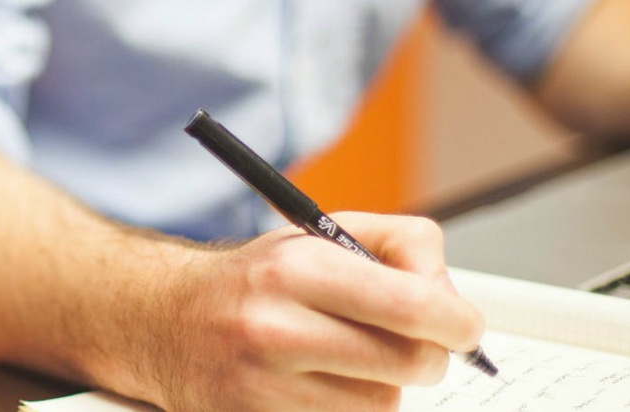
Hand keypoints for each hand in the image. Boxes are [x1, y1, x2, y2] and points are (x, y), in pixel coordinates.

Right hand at [119, 213, 483, 411]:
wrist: (165, 321)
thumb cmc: (256, 280)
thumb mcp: (318, 234)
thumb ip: (398, 246)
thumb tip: (450, 297)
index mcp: (296, 268)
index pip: (411, 305)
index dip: (457, 321)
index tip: (464, 326)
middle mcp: (276, 327)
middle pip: (409, 363)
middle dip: (429, 355)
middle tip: (418, 344)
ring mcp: (263, 387)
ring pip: (383, 405)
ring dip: (383, 386)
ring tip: (349, 360)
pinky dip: (348, 409)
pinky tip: (322, 385)